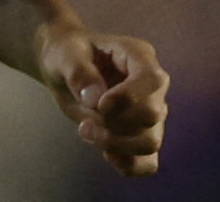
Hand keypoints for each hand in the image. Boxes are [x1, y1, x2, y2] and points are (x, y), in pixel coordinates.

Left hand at [37, 23, 171, 178]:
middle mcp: (151, 86)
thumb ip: (79, 73)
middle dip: (116, 125)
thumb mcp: (66, 55)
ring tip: (87, 132)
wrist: (66, 68)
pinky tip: (106, 154)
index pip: (153, 80)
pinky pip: (148, 162)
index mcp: (139, 57)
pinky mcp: (139, 136)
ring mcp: (148, 113)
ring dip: (117, 145)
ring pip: (152, 141)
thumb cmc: (69, 54)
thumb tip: (95, 100)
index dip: (129, 98)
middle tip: (84, 122)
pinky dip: (128, 164)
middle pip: (153, 115)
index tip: (100, 105)